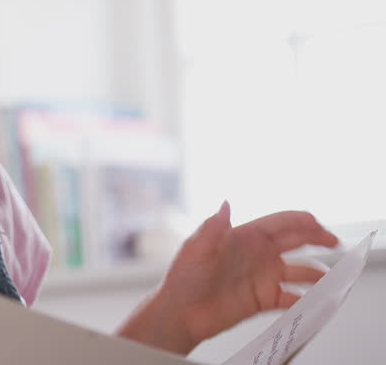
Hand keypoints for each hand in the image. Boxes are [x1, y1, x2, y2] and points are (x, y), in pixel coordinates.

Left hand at [116, 201, 338, 354]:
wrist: (181, 313)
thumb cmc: (182, 278)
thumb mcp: (196, 250)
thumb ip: (213, 229)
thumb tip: (225, 204)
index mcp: (244, 237)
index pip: (280, 223)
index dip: (302, 221)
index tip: (319, 225)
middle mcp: (257, 254)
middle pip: (295, 241)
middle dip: (318, 238)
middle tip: (335, 243)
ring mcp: (263, 276)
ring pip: (299, 270)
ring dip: (317, 272)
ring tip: (333, 278)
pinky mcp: (264, 299)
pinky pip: (293, 298)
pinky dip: (308, 299)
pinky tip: (318, 302)